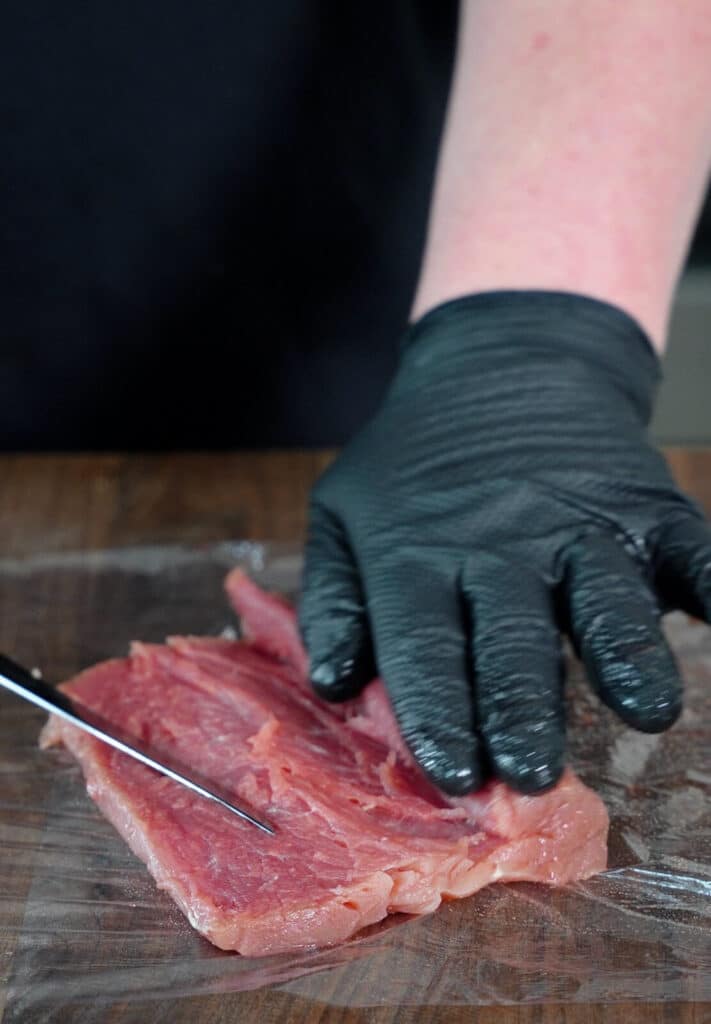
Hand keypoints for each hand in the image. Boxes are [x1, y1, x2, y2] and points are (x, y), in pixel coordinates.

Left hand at [299, 291, 710, 794]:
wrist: (503, 360)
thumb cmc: (417, 463)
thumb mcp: (344, 513)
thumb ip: (336, 599)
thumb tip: (334, 683)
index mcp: (418, 551)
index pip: (424, 643)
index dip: (438, 710)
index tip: (454, 775)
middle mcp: (501, 540)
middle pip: (513, 635)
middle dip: (522, 707)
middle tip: (530, 771)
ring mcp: (580, 519)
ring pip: (605, 594)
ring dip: (626, 650)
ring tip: (647, 708)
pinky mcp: (645, 503)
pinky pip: (693, 550)